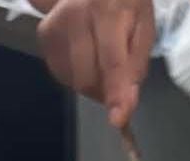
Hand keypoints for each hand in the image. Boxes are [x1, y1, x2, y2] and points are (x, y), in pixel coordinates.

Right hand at [33, 0, 155, 128]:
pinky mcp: (45, 35)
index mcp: (108, 9)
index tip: (118, 119)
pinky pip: (63, 75)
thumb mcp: (143, 25)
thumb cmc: (124, 2)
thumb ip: (136, 66)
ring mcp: (56, 25)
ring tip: (102, 59)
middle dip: (105, 91)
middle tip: (118, 80)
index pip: (112, 61)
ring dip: (92, 84)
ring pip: (74, 81)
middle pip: (88, 78)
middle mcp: (76, 15)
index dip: (116, 92)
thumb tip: (125, 106)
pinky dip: (78, 75)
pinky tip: (86, 55)